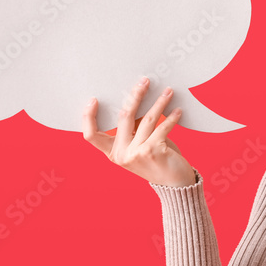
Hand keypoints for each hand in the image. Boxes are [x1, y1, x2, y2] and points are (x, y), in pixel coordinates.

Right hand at [82, 77, 197, 187]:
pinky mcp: (153, 151)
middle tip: (144, 81)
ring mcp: (136, 153)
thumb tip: (137, 98)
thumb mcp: (139, 145)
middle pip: (123, 117)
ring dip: (159, 102)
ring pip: (146, 119)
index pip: (91, 136)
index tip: (94, 99)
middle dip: (135, 95)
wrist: (175, 184)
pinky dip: (172, 117)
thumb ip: (135, 128)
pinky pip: (162, 127)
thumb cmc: (157, 160)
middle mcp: (121, 154)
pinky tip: (178, 110)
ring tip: (168, 92)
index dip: (88, 117)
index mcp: (112, 153)